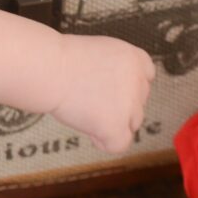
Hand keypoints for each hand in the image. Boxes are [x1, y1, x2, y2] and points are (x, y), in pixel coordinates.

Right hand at [48, 34, 154, 152]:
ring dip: (111, 123)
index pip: (147, 78)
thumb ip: (117, 71)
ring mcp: (130, 106)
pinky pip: (120, 144)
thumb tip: (118, 93)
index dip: (128, 86)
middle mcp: (138, 82)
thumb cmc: (65, 59)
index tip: (111, 89)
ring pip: (131, 125)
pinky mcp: (116, 126)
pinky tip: (88, 129)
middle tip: (91, 101)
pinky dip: (104, 141)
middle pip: (139, 103)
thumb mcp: (102, 52)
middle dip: (119, 107)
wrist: (51, 70)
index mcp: (136, 59)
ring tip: (85, 111)